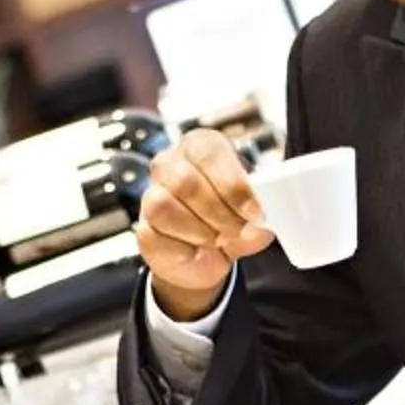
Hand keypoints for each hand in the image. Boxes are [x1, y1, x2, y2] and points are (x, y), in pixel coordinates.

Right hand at [134, 129, 274, 321]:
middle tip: (238, 229)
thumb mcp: (255, 213)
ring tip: (218, 238)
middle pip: (185, 180)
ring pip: (163, 205)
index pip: (208, 152)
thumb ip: (260, 208)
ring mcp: (152, 194)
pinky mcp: (143, 227)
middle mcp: (171, 163)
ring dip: (200, 230)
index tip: (253, 211)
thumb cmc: (231, 221)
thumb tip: (258, 216)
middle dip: (219, 212)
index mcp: (201, 146)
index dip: (232, 183)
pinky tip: (196, 248)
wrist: (208, 257)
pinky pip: (154, 233)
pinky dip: (184, 247)